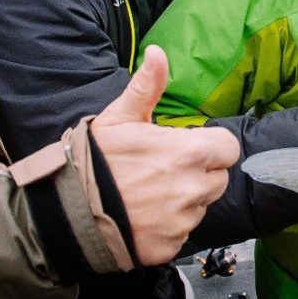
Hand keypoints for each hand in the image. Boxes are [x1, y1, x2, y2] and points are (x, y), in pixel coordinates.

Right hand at [91, 46, 239, 264]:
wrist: (69, 211)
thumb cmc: (96, 160)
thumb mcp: (120, 116)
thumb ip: (148, 86)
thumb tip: (158, 52)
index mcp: (187, 153)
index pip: (228, 149)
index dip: (211, 146)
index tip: (190, 147)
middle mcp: (191, 188)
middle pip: (218, 179)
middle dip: (200, 173)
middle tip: (166, 169)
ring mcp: (182, 221)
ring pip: (200, 206)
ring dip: (185, 200)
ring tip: (151, 193)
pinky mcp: (170, 246)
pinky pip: (182, 233)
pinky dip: (169, 226)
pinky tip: (145, 216)